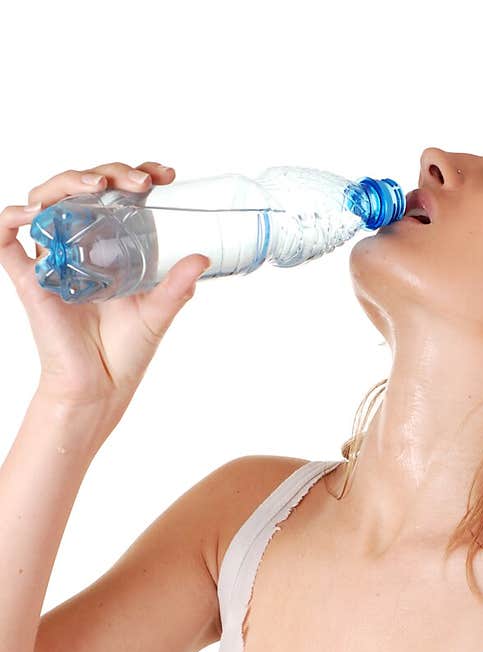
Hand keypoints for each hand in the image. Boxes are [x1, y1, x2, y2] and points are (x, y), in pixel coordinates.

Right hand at [0, 160, 209, 408]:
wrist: (100, 388)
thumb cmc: (126, 352)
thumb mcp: (158, 313)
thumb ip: (176, 286)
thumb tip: (203, 258)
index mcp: (107, 245)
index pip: (114, 195)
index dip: (134, 175)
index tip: (164, 175)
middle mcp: (77, 244)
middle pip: (80, 188)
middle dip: (110, 172)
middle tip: (140, 182)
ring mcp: (52, 258)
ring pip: (45, 199)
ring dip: (68, 181)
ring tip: (100, 186)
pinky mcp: (30, 279)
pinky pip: (6, 240)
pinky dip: (11, 218)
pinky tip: (34, 212)